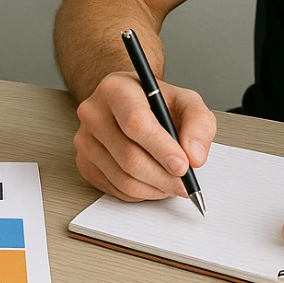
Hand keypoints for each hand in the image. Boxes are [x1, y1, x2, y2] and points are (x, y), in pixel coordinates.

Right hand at [73, 70, 216, 201]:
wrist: (128, 104)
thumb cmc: (156, 102)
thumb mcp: (186, 101)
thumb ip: (199, 123)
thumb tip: (194, 156)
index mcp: (116, 89)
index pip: (136, 123)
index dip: (162, 149)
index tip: (183, 166)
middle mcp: (93, 113)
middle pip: (129, 157)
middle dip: (163, 177)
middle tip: (185, 183)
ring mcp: (85, 140)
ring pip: (123, 179)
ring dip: (155, 188)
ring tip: (171, 181)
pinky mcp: (84, 163)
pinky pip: (116, 189)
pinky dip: (141, 192)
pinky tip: (152, 180)